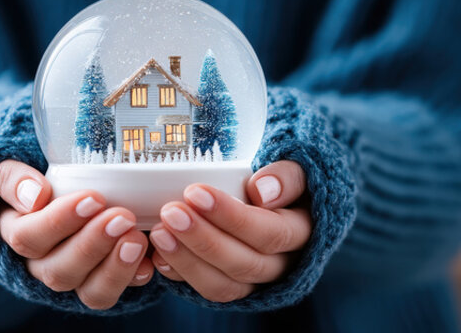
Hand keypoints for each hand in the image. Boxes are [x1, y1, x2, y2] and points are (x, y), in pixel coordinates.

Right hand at [0, 160, 153, 309]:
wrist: (60, 196)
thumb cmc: (36, 182)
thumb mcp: (13, 173)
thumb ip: (13, 178)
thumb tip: (35, 195)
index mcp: (17, 233)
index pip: (27, 238)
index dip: (58, 222)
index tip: (93, 198)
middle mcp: (42, 264)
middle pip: (59, 270)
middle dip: (93, 245)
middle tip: (123, 217)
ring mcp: (74, 278)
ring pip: (89, 291)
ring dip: (115, 268)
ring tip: (138, 239)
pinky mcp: (99, 285)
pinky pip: (113, 294)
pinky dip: (132, 279)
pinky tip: (149, 262)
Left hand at [148, 161, 310, 302]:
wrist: (276, 200)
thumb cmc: (282, 181)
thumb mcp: (295, 169)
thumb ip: (286, 176)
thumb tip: (262, 191)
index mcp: (302, 231)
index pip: (271, 232)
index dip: (233, 217)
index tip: (196, 192)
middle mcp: (282, 263)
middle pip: (245, 263)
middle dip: (204, 240)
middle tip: (170, 212)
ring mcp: (256, 281)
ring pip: (224, 285)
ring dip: (188, 260)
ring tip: (159, 233)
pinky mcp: (232, 286)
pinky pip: (206, 290)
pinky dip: (180, 274)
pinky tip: (158, 255)